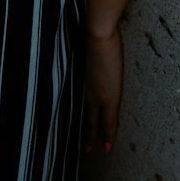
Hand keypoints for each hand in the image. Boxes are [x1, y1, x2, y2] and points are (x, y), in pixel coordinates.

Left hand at [83, 27, 122, 154]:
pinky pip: (109, 121)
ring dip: (91, 136)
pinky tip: (107, 147)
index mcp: (77, 76)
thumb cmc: (89, 31)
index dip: (75, 112)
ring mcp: (96, 94)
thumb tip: (77, 46)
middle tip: (78, 144)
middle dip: (80, 129)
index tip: (70, 122)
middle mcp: (83, 88)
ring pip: (92, 121)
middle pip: (81, 114)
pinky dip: (109, 134)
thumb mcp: (80, 43)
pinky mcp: (109, 96)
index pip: (76, 98)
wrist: (97, 33)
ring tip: (89, 150)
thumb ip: (79, 49)